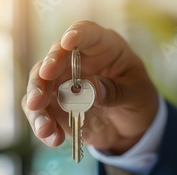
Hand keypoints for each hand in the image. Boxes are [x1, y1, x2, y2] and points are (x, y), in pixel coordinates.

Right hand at [21, 21, 158, 154]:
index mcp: (102, 48)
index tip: (67, 42)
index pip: (87, 34)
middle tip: (39, 97)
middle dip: (42, 78)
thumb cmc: (138, 100)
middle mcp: (77, 62)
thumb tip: (92, 89)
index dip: (76, 36)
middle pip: (53, 61)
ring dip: (38, 108)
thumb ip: (116, 91)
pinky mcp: (55, 106)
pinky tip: (53, 138)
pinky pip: (41, 113)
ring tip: (45, 127)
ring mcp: (62, 83)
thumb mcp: (137, 95)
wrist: (132, 128)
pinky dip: (43, 126)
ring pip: (39, 87)